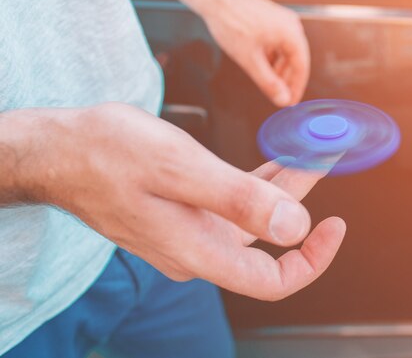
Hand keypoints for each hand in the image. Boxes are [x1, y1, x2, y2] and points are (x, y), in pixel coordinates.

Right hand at [22, 103, 343, 299]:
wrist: (60, 150)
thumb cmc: (106, 153)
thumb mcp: (178, 168)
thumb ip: (238, 199)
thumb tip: (296, 227)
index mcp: (197, 250)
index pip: (271, 280)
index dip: (311, 260)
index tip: (333, 226)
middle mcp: (197, 249)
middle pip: (267, 237)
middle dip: (302, 199)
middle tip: (325, 155)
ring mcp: (188, 232)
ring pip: (252, 214)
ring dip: (282, 185)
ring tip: (309, 149)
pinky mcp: (182, 212)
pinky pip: (231, 202)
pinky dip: (256, 181)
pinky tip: (274, 159)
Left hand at [202, 0, 309, 106]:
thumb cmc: (231, 22)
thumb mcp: (250, 60)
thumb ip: (268, 83)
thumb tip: (282, 99)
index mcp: (291, 32)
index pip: (302, 67)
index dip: (296, 87)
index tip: (290, 102)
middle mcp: (290, 25)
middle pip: (296, 59)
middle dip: (287, 80)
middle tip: (279, 96)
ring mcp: (281, 21)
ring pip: (286, 52)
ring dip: (279, 70)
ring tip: (269, 83)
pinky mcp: (271, 20)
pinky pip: (278, 44)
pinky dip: (272, 58)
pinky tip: (262, 67)